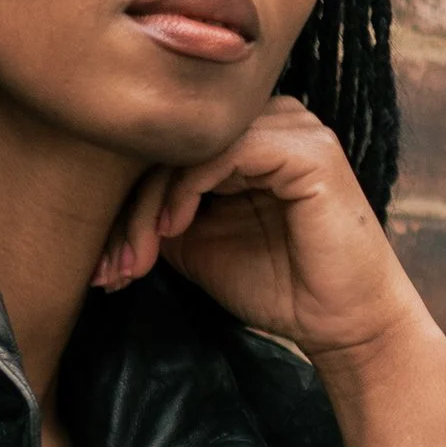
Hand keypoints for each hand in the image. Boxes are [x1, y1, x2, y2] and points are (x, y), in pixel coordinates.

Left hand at [91, 96, 429, 376]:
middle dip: (132, 209)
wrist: (342, 324)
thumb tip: (106, 207)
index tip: (103, 266)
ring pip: (194, 145)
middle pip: (175, 144)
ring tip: (138, 257)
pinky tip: (175, 228)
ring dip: (153, 203)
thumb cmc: (279, 287)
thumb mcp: (197, 248)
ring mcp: (292, 128)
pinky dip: (191, 186)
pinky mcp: (308, 149)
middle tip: (112, 268)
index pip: (168, 150)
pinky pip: (229, 148)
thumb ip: (160, 215)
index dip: (126, 205)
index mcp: (245, 140)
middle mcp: (269, 122)